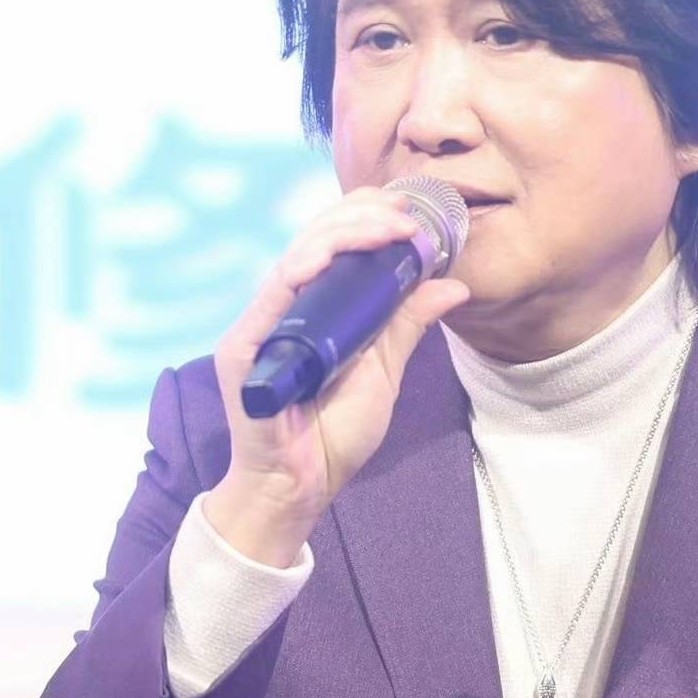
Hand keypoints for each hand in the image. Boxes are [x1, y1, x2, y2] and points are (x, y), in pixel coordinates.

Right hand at [207, 186, 470, 551]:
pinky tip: (333, 253)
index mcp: (315, 308)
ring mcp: (262, 323)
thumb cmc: (334, 434)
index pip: (336, 246)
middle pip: (317, 240)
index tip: (412, 210)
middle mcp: (285, 307)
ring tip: (390, 225)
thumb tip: (453, 283)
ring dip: (345, 232)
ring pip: (298, 255)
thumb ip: (409, 324)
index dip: (369, 219)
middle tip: (406, 209)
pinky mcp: (244, 346)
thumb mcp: (385, 371)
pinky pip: (274, 293)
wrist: (300, 488)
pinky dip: (304, 267)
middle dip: (362, 215)